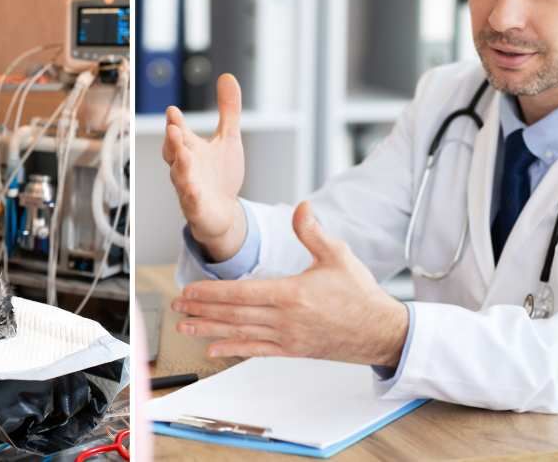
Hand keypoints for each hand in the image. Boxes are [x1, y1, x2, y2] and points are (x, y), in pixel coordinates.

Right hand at [162, 74, 246, 260]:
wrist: (222, 212)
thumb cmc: (220, 175)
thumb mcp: (228, 139)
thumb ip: (228, 110)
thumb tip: (227, 76)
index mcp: (190, 148)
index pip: (179, 132)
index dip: (175, 122)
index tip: (173, 110)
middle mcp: (185, 166)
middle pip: (174, 152)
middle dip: (173, 141)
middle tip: (174, 128)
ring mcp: (188, 187)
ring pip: (180, 176)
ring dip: (180, 165)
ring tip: (183, 155)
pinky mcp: (196, 208)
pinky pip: (191, 202)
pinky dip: (191, 196)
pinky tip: (193, 190)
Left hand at [171, 202, 408, 366]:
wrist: (381, 331)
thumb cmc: (360, 294)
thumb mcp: (338, 255)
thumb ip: (313, 232)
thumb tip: (300, 207)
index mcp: (291, 294)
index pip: (241, 293)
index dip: (211, 293)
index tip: (189, 290)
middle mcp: (285, 319)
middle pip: (233, 314)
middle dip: (201, 310)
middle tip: (176, 306)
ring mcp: (287, 338)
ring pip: (239, 333)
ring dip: (209, 330)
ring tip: (184, 327)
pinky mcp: (292, 350)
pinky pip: (256, 351)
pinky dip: (233, 350)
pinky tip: (214, 350)